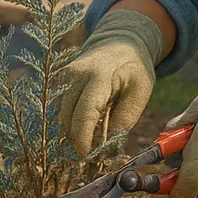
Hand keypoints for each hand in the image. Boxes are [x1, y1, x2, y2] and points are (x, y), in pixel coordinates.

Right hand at [57, 8, 164, 155]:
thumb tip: (105, 146)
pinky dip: (69, 121)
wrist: (120, 42)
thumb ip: (124, 119)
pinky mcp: (58, 79)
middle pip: (67, 117)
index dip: (82, 138)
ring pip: (59, 114)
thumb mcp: (140, 93)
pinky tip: (83, 125)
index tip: (86, 155)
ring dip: (71, 130)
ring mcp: (63, 75)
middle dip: (76, 138)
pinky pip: (58, 108)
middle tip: (91, 153)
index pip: (84, 113)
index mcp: (99, 77)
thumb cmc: (134, 69)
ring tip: (89, 137)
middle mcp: (74, 74)